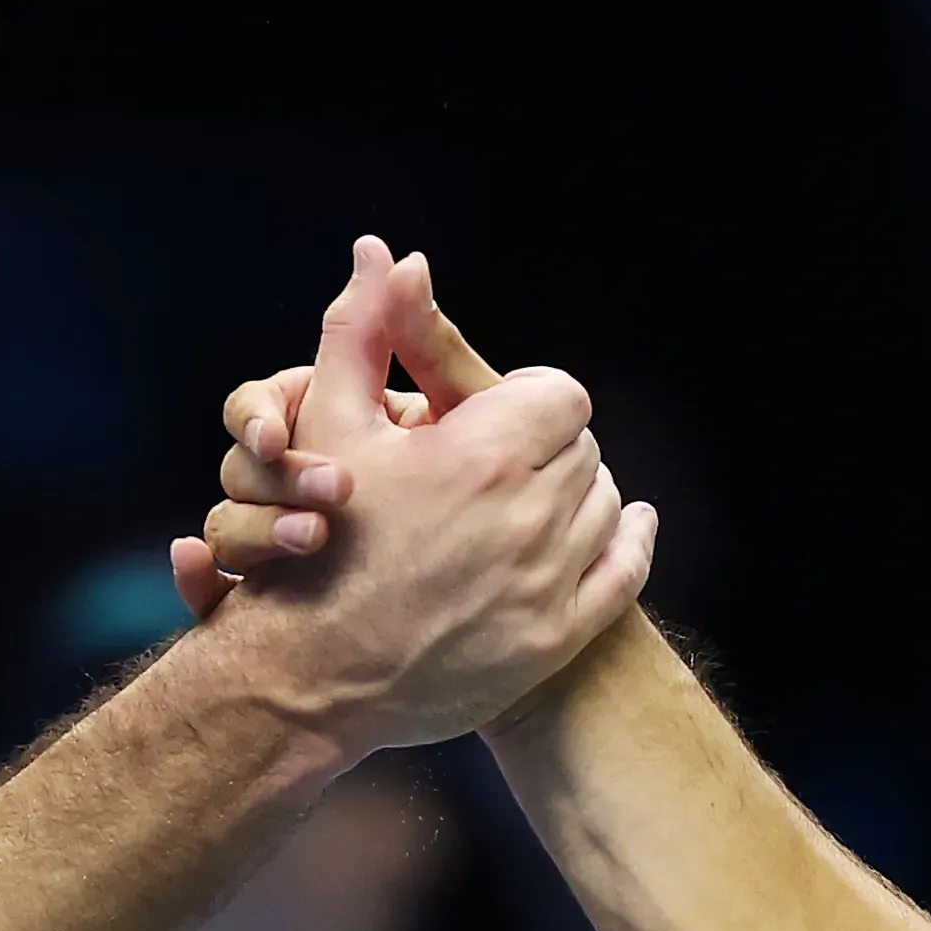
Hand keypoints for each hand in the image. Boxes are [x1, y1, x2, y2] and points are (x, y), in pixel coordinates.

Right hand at [189, 239, 653, 751]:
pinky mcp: (556, 638)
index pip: (560, 393)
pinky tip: (616, 527)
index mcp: (481, 453)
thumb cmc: (311, 541)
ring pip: (604, 506)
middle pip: (581, 448)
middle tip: (497, 468)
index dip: (525, 402)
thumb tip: (387, 254)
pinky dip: (625, 544)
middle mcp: (527, 516)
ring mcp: (547, 583)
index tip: (490, 422)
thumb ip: (363, 330)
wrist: (305, 675)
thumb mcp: (328, 425)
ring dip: (572, 499)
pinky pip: (625, 573)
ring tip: (522, 509)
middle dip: (543, 450)